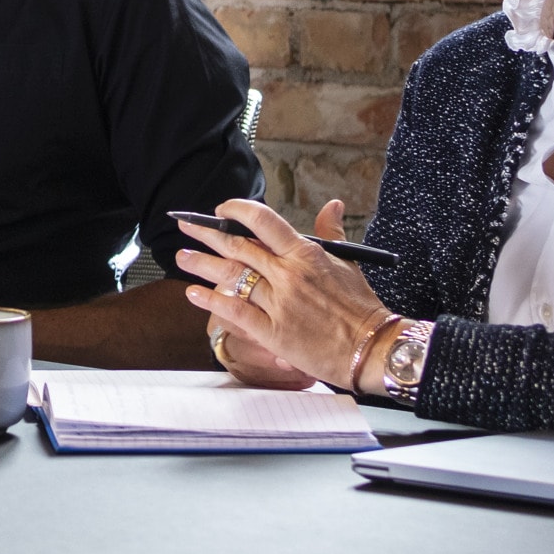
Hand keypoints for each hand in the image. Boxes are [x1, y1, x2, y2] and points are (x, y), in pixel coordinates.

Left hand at [177, 199, 394, 393]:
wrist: (372, 348)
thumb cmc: (360, 307)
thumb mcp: (348, 264)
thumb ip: (330, 234)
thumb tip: (332, 205)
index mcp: (306, 255)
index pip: (263, 222)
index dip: (237, 211)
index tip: (221, 210)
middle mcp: (288, 275)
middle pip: (238, 247)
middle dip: (207, 234)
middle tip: (185, 226)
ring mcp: (278, 303)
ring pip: (231, 277)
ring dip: (202, 264)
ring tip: (181, 256)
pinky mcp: (272, 331)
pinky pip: (236, 311)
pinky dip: (212, 300)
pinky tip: (194, 293)